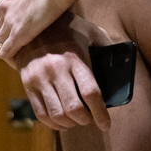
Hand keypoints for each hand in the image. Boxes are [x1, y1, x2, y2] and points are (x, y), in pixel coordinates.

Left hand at [0, 0, 125, 58]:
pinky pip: (5, 51)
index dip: (2, 29)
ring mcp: (10, 20)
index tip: (14, 36)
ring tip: (17, 60)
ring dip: (5, 52)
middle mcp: (5, 7)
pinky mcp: (19, 32)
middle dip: (2, 43)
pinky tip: (20, 63)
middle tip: (16, 51)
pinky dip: (10, 59)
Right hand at [14, 13, 112, 131]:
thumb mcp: (90, 31)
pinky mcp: (27, 84)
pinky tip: (63, 123)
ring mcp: (39, 78)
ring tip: (78, 121)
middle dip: (86, 120)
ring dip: (70, 124)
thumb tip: (124, 62)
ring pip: (56, 114)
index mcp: (74, 58)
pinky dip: (53, 124)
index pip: (90, 92)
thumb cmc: (67, 30)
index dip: (100, 112)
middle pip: (73, 108)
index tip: (106, 124)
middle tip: (92, 120)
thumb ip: (106, 45)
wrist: (30, 25)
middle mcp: (55, 70)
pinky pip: (40, 113)